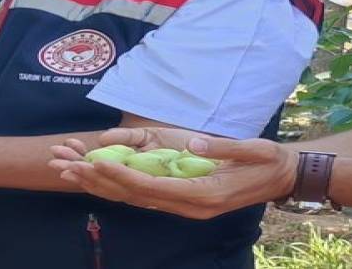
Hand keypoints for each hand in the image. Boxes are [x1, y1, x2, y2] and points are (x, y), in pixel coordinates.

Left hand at [48, 127, 297, 218]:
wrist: (283, 177)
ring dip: (104, 187)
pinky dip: (120, 188)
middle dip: (101, 183)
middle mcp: (190, 206)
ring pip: (136, 200)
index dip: (121, 177)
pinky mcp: (184, 202)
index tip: (95, 165)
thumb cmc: (267, 160)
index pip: (153, 188)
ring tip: (72, 172)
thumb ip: (223, 147)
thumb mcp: (253, 149)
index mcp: (204, 194)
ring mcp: (186, 207)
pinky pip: (146, 197)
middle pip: (136, 197)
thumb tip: (197, 144)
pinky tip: (99, 179)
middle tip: (68, 168)